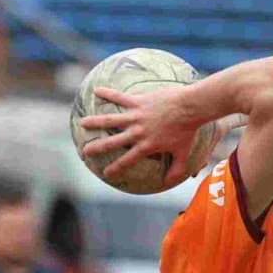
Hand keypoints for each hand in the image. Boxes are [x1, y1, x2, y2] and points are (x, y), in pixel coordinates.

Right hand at [78, 85, 212, 192]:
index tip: (105, 173)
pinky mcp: (138, 102)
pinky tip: (96, 90)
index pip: (128, 160)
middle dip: (97, 148)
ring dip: (95, 122)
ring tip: (82, 123)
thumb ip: (176, 168)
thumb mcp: (182, 152)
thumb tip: (169, 182)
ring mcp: (136, 117)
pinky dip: (108, 94)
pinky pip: (120, 97)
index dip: (116, 167)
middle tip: (85, 152)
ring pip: (110, 120)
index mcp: (147, 146)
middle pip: (113, 142)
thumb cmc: (187, 131)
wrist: (189, 108)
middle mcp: (138, 133)